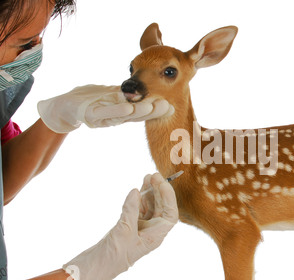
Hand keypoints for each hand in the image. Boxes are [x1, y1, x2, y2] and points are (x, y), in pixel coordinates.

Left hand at [38, 85, 174, 132]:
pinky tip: (129, 108)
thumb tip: (145, 90)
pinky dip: (118, 111)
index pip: (142, 110)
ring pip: (125, 115)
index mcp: (122, 111)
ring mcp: (104, 117)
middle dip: (153, 111)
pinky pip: (106, 113)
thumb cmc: (89, 100)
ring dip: (139, 112)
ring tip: (153, 107)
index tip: (171, 107)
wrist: (63, 108)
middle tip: (168, 107)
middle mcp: (116, 117)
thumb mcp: (111, 94)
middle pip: (137, 114)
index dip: (156, 110)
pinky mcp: (91, 115)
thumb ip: (127, 94)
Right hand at [63, 173, 177, 279]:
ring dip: (150, 192)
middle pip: (161, 208)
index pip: (170, 214)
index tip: (162, 182)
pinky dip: (139, 198)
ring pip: (150, 207)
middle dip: (159, 191)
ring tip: (148, 177)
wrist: (94, 268)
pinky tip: (139, 189)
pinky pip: (139, 209)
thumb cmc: (112, 256)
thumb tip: (136, 191)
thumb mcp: (123, 231)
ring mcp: (141, 228)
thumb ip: (131, 210)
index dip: (169, 197)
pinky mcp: (130, 226)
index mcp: (156, 236)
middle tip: (154, 175)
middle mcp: (152, 232)